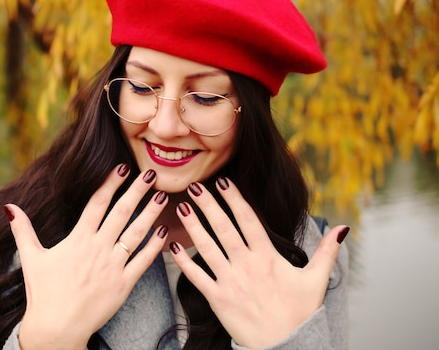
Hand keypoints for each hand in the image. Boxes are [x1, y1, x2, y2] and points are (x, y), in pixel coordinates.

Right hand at [4, 165, 168, 349]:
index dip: (111, 183)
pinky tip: (164, 231)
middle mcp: (97, 249)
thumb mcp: (31, 258)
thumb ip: (22, 230)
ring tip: (163, 195)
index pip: (97, 203)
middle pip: (121, 212)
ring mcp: (112, 266)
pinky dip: (155, 246)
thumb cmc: (43, 294)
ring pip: (136, 233)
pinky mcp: (123, 285)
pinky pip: (143, 261)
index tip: (124, 167)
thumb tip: (9, 207)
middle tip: (151, 174)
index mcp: (77, 239)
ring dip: (151, 212)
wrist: (56, 329)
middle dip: (137, 190)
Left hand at [171, 178, 347, 348]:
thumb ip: (327, 251)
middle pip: (224, 228)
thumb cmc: (301, 313)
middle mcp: (247, 265)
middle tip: (196, 185)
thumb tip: (343, 228)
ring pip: (207, 248)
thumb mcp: (317, 280)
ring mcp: (231, 282)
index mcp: (268, 257)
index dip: (234, 199)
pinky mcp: (218, 299)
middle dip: (208, 205)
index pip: (248, 220)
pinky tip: (172, 245)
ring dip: (192, 226)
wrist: (287, 347)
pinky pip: (197, 277)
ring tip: (181, 206)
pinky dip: (183, 261)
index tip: (223, 181)